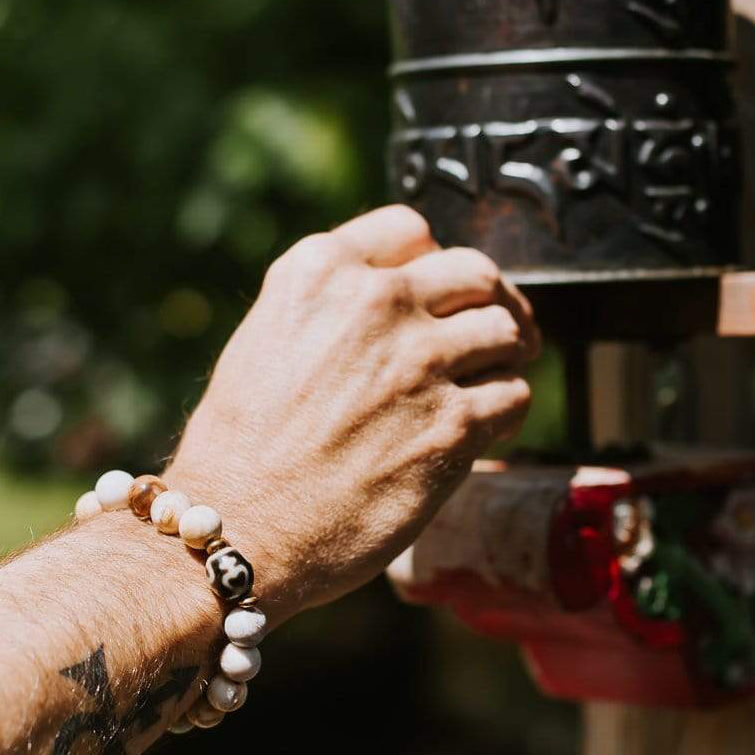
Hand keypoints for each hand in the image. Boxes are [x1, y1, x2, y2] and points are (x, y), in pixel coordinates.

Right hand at [169, 206, 539, 622]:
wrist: (240, 525)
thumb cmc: (241, 448)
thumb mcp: (265, 339)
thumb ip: (330, 307)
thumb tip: (391, 303)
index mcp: (321, 271)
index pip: (411, 229)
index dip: (430, 261)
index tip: (435, 292)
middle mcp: (376, 302)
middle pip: (475, 272)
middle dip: (490, 301)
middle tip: (496, 329)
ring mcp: (421, 361)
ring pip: (506, 330)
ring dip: (505, 355)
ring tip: (492, 379)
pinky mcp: (455, 423)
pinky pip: (515, 395)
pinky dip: (505, 410)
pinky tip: (482, 429)